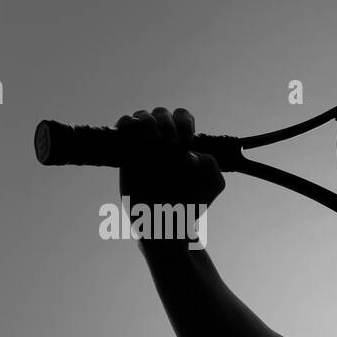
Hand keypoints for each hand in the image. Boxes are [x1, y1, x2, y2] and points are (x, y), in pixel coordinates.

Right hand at [117, 107, 224, 241]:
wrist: (165, 222)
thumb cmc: (189, 204)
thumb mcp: (213, 184)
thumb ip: (211, 164)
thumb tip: (189, 154)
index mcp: (183, 144)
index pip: (182, 117)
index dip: (184, 122)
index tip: (186, 141)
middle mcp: (163, 142)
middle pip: (162, 113)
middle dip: (168, 123)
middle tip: (172, 143)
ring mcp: (143, 146)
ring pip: (143, 116)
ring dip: (150, 121)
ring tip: (155, 140)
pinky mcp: (126, 153)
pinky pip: (123, 126)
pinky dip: (128, 122)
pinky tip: (137, 133)